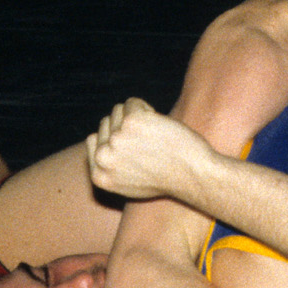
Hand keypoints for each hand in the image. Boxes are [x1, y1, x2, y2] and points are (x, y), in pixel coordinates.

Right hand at [86, 98, 217, 201]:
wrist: (193, 176)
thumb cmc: (168, 179)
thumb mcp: (129, 184)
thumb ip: (110, 166)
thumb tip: (95, 138)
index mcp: (99, 176)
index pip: (93, 140)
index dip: (114, 137)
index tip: (135, 145)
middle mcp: (103, 158)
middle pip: (106, 123)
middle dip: (126, 126)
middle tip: (150, 145)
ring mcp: (116, 139)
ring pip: (119, 110)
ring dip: (138, 117)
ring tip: (155, 137)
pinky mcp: (132, 121)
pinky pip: (133, 102)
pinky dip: (147, 109)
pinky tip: (160, 126)